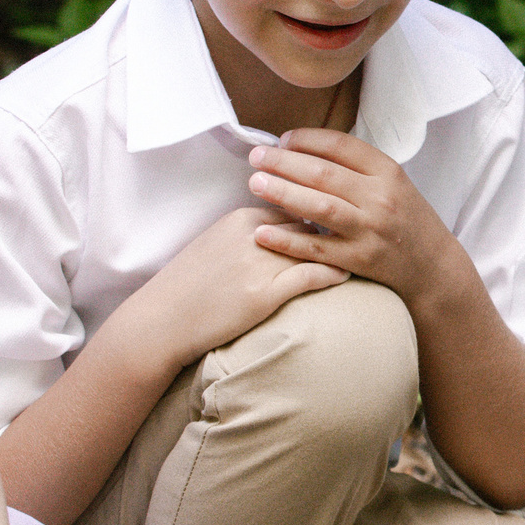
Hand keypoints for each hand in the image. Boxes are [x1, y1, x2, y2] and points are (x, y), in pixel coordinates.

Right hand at [122, 203, 349, 369]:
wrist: (162, 319)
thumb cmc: (188, 285)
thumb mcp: (215, 243)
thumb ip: (248, 231)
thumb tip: (279, 227)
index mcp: (241, 218)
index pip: (292, 204)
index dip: (313, 211)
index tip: (333, 215)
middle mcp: (253, 234)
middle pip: (308, 222)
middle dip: (331, 227)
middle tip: (358, 229)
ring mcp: (260, 264)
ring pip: (314, 247)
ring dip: (339, 249)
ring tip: (362, 250)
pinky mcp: (264, 294)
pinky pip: (311, 276)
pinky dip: (333, 274)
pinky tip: (347, 275)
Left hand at [245, 130, 458, 305]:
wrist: (432, 267)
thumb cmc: (406, 220)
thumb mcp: (393, 184)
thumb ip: (357, 168)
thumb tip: (306, 149)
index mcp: (389, 172)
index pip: (341, 146)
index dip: (307, 139)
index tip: (282, 139)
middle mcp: (380, 199)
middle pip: (324, 174)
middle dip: (284, 162)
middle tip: (256, 156)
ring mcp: (370, 231)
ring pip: (319, 207)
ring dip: (283, 193)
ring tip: (255, 183)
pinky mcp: (359, 260)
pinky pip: (317, 249)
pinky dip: (288, 240)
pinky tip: (263, 232)